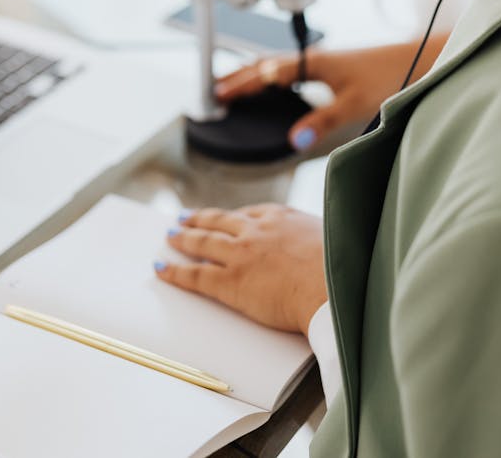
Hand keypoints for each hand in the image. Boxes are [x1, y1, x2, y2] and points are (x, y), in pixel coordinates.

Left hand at [155, 204, 326, 335]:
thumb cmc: (338, 269)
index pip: (249, 213)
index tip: (223, 216)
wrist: (331, 286)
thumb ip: (315, 238)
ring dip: (184, 237)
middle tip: (185, 218)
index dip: (232, 216)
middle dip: (201, 219)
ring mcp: (241, 254)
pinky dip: (175, 271)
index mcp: (281, 217)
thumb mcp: (331, 237)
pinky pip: (195, 275)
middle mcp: (256, 230)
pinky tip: (162, 268)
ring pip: (204, 242)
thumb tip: (320, 246)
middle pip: (221, 221)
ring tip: (171, 235)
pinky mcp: (231, 281)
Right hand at [214, 37, 448, 152]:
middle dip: (239, 76)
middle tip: (214, 89)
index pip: (267, 72)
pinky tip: (273, 85)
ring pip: (277, 66)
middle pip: (266, 65)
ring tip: (233, 85)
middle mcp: (314, 59)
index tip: (219, 94)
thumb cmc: (389, 76)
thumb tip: (295, 139)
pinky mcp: (330, 67)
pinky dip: (271, 76)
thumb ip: (322, 121)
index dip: (242, 83)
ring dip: (254, 74)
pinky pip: (289, 69)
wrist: (416, 61)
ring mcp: (321, 61)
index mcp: (313, 63)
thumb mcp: (354, 103)